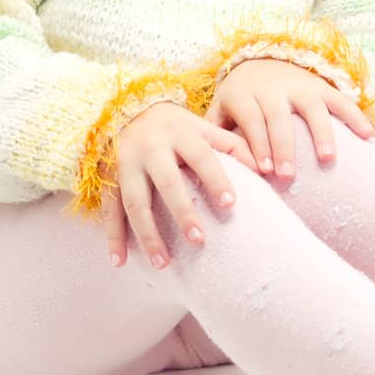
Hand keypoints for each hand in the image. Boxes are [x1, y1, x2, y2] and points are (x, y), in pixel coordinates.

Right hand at [103, 101, 256, 268]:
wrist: (124, 110)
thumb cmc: (175, 126)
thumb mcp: (202, 127)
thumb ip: (232, 145)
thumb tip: (266, 169)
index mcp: (180, 132)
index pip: (201, 156)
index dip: (216, 179)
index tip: (231, 204)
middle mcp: (151, 147)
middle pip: (167, 182)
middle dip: (182, 212)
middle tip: (200, 241)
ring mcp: (126, 164)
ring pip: (135, 202)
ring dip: (148, 234)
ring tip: (163, 263)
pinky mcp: (108, 179)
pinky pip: (110, 211)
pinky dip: (113, 238)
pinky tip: (120, 262)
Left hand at [205, 58, 374, 180]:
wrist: (259, 59)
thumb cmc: (239, 98)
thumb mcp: (222, 108)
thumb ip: (215, 132)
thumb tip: (204, 164)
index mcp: (244, 93)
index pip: (251, 118)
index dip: (258, 142)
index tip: (264, 170)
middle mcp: (272, 87)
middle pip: (279, 116)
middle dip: (284, 146)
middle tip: (288, 174)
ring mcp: (300, 85)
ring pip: (312, 108)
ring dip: (320, 133)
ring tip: (326, 159)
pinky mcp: (321, 86)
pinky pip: (341, 100)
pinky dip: (355, 118)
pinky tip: (368, 137)